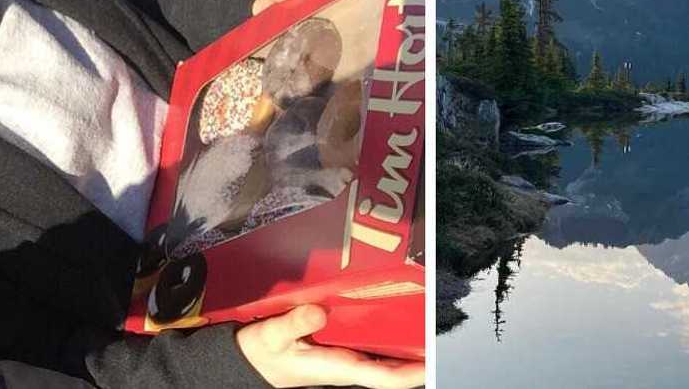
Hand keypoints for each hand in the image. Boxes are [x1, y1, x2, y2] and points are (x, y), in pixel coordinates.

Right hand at [236, 305, 424, 388]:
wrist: (248, 362)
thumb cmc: (261, 352)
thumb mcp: (272, 336)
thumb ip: (294, 323)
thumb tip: (320, 312)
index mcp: (337, 368)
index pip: (382, 376)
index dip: (410, 373)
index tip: (431, 363)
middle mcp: (347, 365)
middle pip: (392, 367)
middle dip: (417, 356)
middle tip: (440, 333)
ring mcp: (346, 359)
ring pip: (384, 356)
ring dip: (405, 344)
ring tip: (429, 322)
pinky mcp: (340, 349)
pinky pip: (371, 345)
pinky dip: (387, 334)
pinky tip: (398, 318)